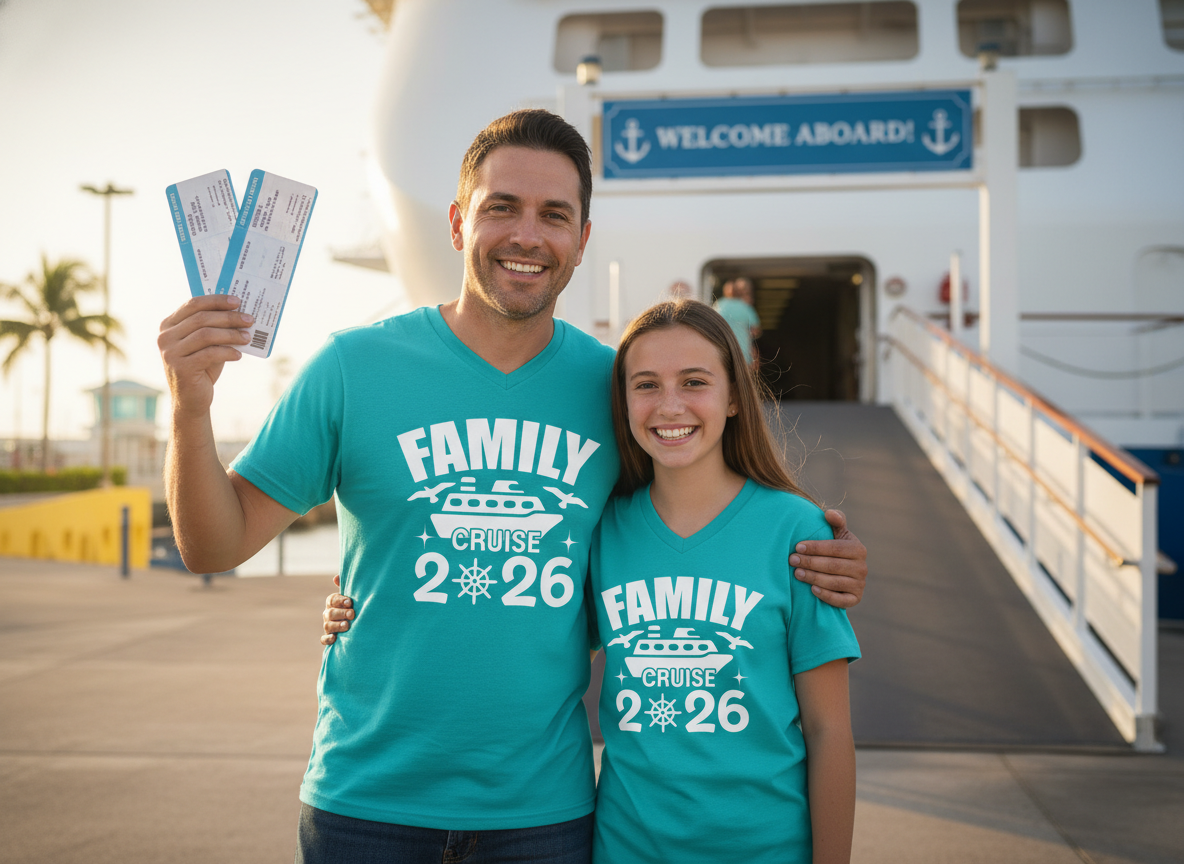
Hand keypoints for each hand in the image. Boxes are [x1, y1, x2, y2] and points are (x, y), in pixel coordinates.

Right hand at [158, 294, 253, 418]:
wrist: (191, 399)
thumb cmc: (201, 368)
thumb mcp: (206, 344)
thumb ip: (215, 328)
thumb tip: (240, 313)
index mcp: (169, 325)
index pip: (193, 304)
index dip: (216, 301)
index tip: (238, 301)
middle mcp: (165, 337)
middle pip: (202, 318)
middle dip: (229, 317)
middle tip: (249, 320)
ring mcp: (170, 352)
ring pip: (206, 334)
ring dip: (231, 334)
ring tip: (247, 337)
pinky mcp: (180, 368)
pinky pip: (209, 354)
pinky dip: (227, 352)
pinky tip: (239, 355)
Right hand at [321, 574, 354, 644]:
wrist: (359, 622)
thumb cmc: (354, 606)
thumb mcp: (352, 596)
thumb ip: (345, 586)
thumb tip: (336, 577)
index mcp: (332, 602)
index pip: (332, 600)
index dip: (340, 600)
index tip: (350, 602)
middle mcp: (328, 614)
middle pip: (330, 613)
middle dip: (341, 613)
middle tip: (352, 614)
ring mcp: (328, 626)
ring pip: (328, 626)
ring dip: (337, 626)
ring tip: (347, 626)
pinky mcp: (329, 637)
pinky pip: (324, 639)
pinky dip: (328, 639)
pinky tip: (334, 639)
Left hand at [791, 509, 866, 608]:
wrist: (843, 574)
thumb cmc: (835, 549)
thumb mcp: (838, 534)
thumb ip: (836, 521)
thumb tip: (828, 513)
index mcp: (858, 549)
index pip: (835, 548)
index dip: (815, 547)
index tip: (797, 547)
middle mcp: (862, 568)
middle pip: (833, 566)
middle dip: (810, 562)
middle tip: (792, 560)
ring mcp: (860, 584)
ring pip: (834, 582)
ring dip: (814, 578)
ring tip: (797, 573)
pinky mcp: (855, 599)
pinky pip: (841, 600)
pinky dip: (827, 596)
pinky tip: (812, 590)